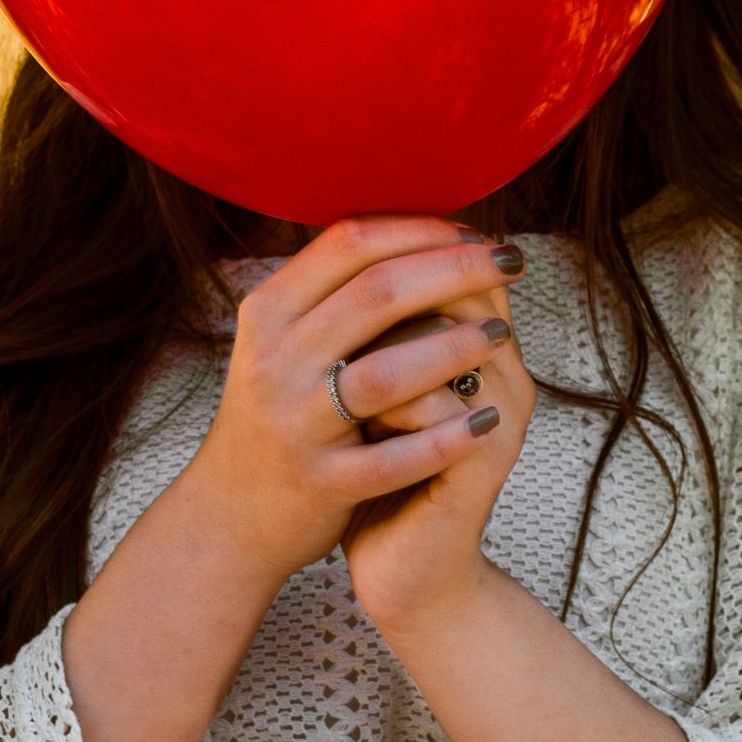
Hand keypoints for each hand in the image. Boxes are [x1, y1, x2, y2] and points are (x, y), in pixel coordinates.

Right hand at [178, 215, 529, 587]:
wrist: (230, 513)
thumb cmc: (280, 412)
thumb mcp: (283, 340)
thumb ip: (334, 291)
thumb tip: (418, 228)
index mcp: (268, 311)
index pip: (350, 243)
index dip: (421, 228)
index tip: (475, 231)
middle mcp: (274, 361)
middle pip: (376, 294)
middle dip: (455, 269)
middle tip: (511, 261)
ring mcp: (294, 424)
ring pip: (385, 374)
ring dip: (454, 346)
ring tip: (503, 332)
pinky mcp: (319, 482)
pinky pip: (392, 459)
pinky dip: (445, 439)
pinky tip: (487, 422)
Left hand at [339, 273, 537, 631]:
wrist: (408, 573)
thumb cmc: (385, 475)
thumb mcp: (382, 394)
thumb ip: (383, 332)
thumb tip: (338, 260)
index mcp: (486, 350)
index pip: (460, 262)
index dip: (400, 257)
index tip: (340, 283)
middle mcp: (506, 375)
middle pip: (459, 288)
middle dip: (389, 299)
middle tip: (338, 331)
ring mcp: (503, 417)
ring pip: (443, 339)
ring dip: (383, 353)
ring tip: (349, 384)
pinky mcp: (484, 464)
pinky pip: (434, 406)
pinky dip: (383, 410)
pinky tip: (359, 431)